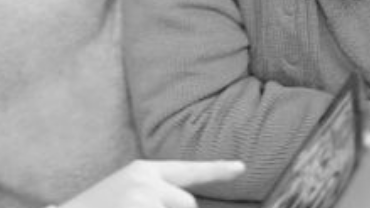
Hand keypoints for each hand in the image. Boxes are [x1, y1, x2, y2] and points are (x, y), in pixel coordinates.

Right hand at [59, 160, 244, 207]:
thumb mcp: (128, 195)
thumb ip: (158, 196)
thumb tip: (187, 202)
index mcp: (143, 170)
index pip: (188, 170)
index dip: (217, 170)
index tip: (241, 167)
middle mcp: (145, 180)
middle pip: (188, 204)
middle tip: (141, 207)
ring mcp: (143, 198)